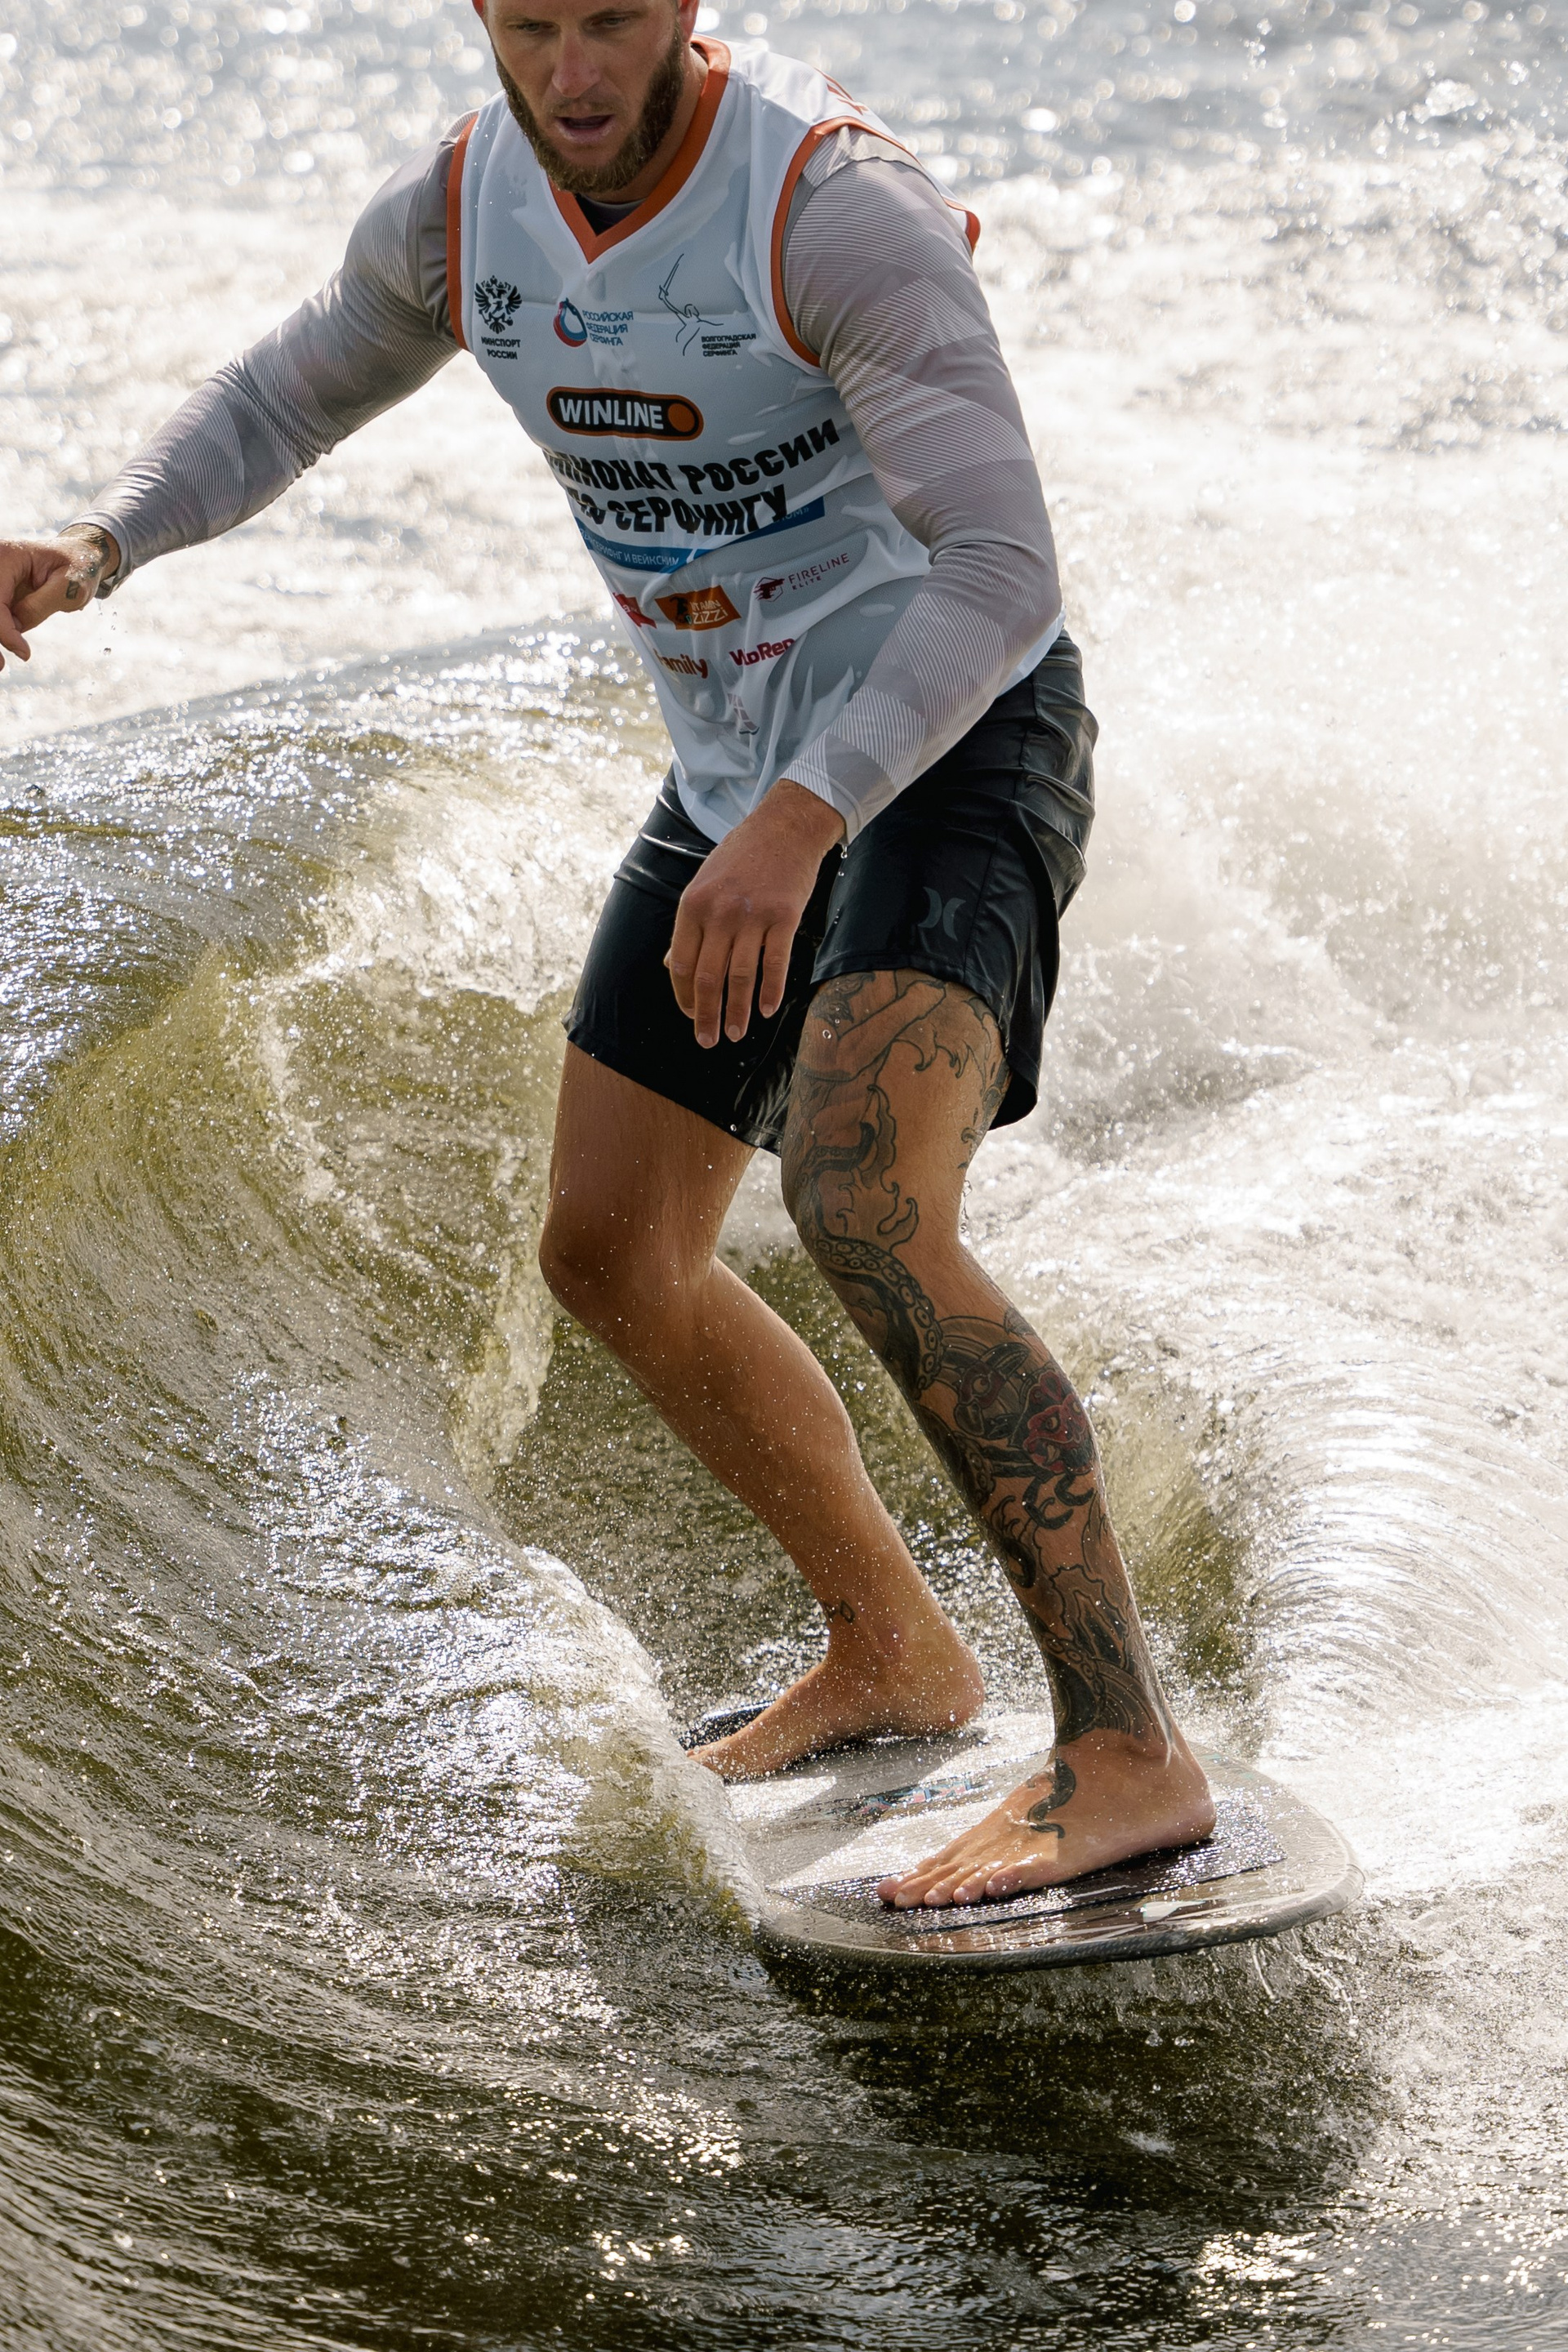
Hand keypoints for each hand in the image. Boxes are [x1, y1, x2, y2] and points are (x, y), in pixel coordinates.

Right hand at [0, 527, 120, 669]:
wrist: (78, 559)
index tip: (23, 652)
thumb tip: (17, 626)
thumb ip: (41, 605)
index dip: (4, 629)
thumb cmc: (78, 567)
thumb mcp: (69, 586)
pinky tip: (4, 652)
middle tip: (1, 665)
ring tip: (0, 664)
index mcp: (7, 557)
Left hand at [666, 778, 845, 1047]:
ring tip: (736, 1034)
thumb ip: (689, 927)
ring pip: (740, 977)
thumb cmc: (742, 857)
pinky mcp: (784, 917)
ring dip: (737, 1012)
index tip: (690, 1016)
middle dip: (707, 1016)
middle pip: (708, 977)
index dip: (683, 997)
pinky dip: (770, 992)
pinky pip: (775, 964)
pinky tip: (766, 1011)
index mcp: (692, 905)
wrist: (786, 827)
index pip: (680, 964)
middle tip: (708, 1040)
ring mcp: (752, 915)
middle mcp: (719, 913)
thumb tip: (670, 966)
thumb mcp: (704, 885)